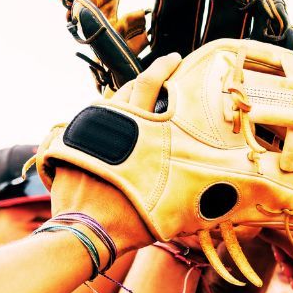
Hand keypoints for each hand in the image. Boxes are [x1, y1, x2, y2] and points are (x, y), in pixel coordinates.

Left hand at [50, 54, 181, 253]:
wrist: (84, 233)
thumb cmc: (127, 224)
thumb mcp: (167, 209)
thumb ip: (188, 192)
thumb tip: (223, 198)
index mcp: (136, 133)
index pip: (149, 83)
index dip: (163, 67)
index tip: (175, 59)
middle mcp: (110, 125)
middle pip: (127, 88)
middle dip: (147, 77)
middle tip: (162, 73)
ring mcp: (87, 135)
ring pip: (106, 105)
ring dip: (124, 102)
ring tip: (137, 106)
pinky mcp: (70, 148)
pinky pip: (89, 126)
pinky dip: (103, 125)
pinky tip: (111, 133)